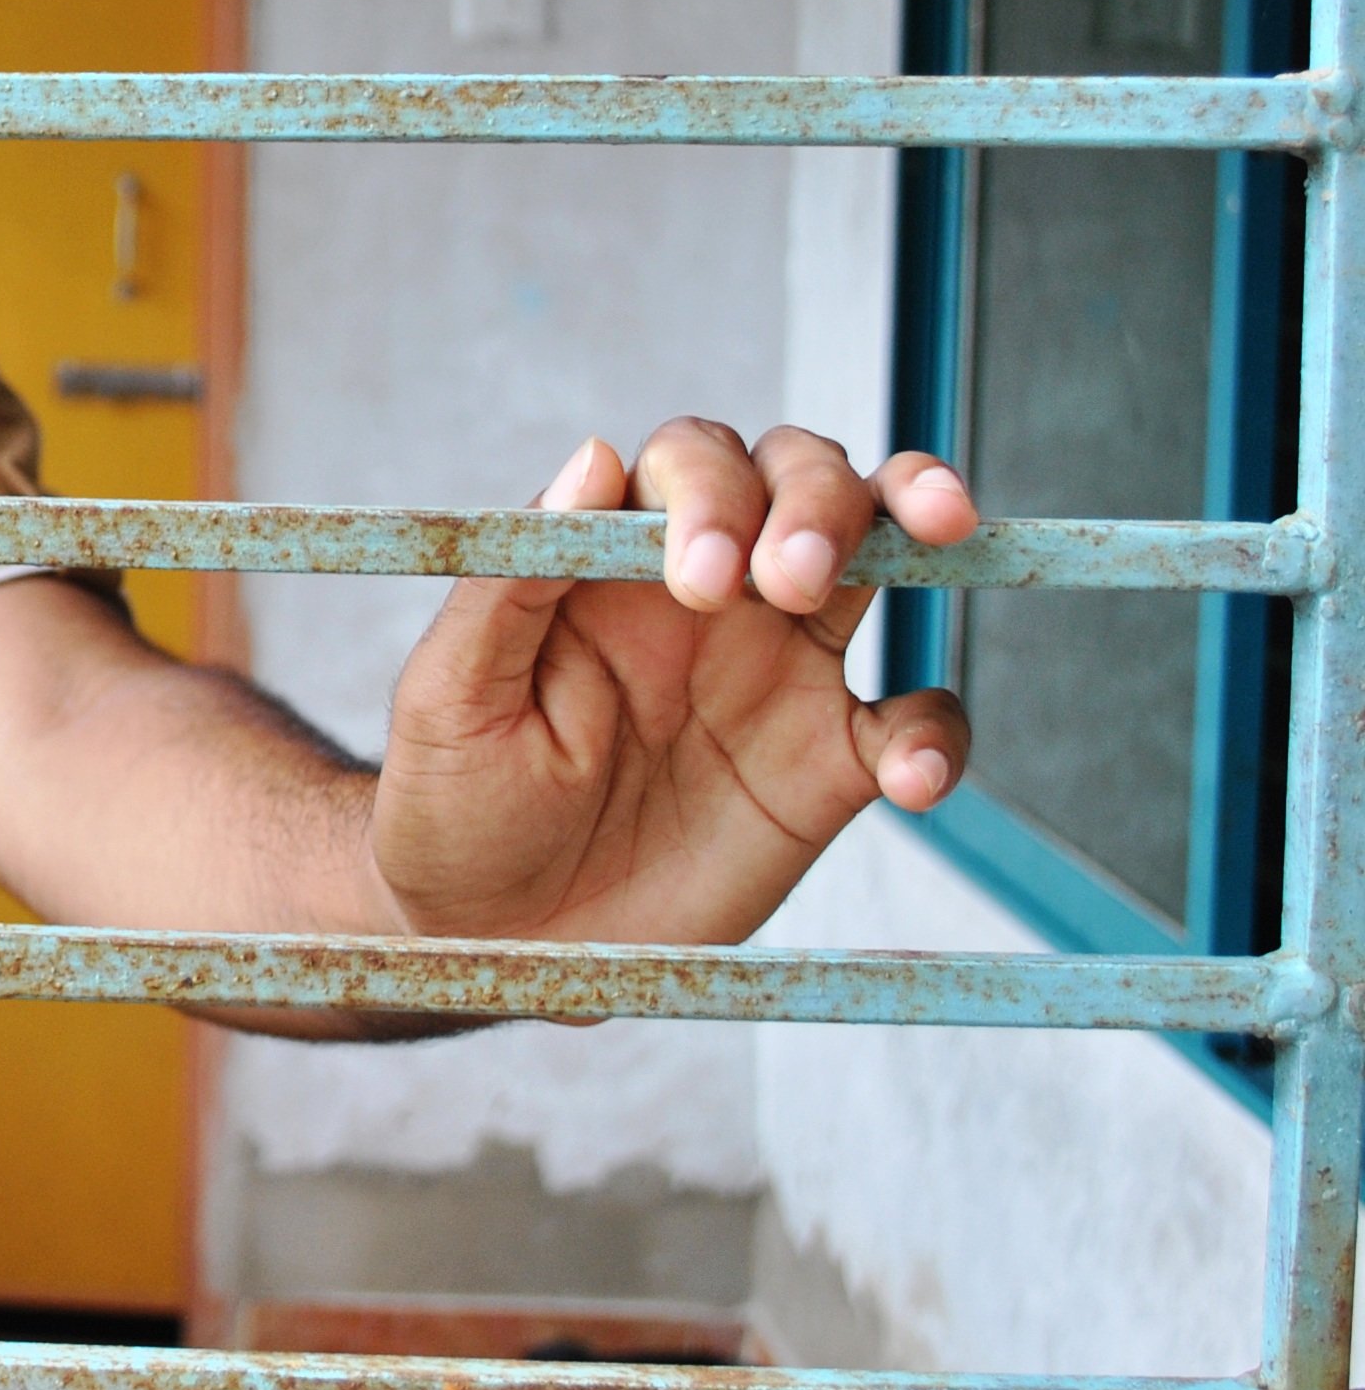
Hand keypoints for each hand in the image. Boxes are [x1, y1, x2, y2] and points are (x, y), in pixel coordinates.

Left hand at [372, 421, 974, 945]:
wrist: (495, 936)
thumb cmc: (453, 800)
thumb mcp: (451, 693)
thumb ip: (513, 580)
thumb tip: (594, 453)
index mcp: (615, 562)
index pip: (690, 467)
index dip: (711, 491)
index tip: (696, 579)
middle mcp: (713, 595)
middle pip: (803, 479)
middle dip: (819, 499)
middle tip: (787, 581)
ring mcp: (780, 672)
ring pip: (879, 556)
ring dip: (906, 536)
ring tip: (923, 551)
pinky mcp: (828, 768)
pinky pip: (917, 724)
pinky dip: (937, 735)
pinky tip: (911, 777)